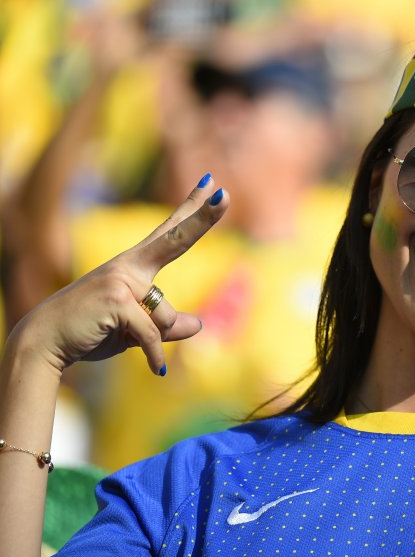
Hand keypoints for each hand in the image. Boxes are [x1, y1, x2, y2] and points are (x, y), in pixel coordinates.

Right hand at [13, 178, 228, 377]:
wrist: (44, 341)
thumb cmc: (91, 332)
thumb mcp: (135, 330)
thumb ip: (166, 326)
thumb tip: (199, 325)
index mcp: (135, 267)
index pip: (171, 233)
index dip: (192, 210)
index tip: (212, 186)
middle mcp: (129, 266)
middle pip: (175, 240)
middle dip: (203, 218)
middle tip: (227, 196)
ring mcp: (121, 281)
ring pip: (165, 317)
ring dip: (152, 340)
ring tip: (118, 339)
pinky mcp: (117, 300)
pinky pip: (153, 334)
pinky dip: (154, 356)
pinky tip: (155, 370)